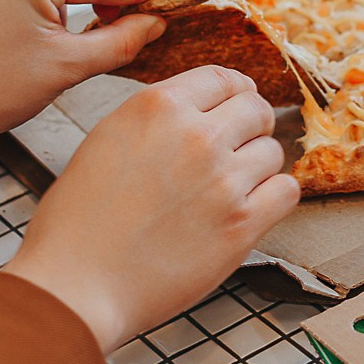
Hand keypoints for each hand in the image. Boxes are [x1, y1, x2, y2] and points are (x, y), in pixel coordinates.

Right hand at [7, 68, 298, 351]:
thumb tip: (197, 111)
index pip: (222, 77)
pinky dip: (274, 198)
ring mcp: (223, 179)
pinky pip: (286, 191)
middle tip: (238, 149)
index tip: (236, 105)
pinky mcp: (242, 223)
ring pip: (272, 152)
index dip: (234, 92)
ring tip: (228, 190)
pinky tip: (250, 209)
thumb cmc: (78, 224)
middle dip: (251, 126)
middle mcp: (195, 135)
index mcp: (156, 107)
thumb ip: (155, 120)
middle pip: (256, 108)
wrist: (77, 286)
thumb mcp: (105, 142)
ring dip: (257, 168)